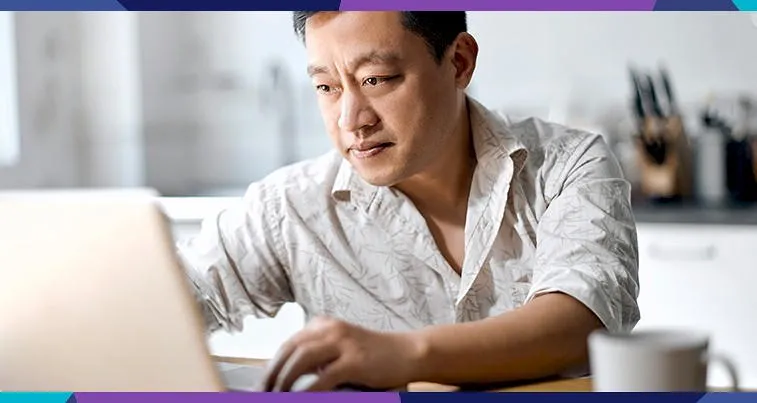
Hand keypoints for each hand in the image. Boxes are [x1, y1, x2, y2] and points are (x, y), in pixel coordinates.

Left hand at [258, 316, 423, 390]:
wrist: (408, 352)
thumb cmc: (374, 357)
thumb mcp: (341, 350)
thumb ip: (319, 358)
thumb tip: (289, 379)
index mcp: (323, 325)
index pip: (288, 344)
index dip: (271, 366)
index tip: (263, 384)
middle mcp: (330, 329)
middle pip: (289, 349)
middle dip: (271, 374)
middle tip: (262, 393)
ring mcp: (342, 343)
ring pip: (301, 359)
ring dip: (284, 381)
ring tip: (276, 396)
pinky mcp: (354, 361)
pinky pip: (323, 377)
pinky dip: (308, 391)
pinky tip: (300, 399)